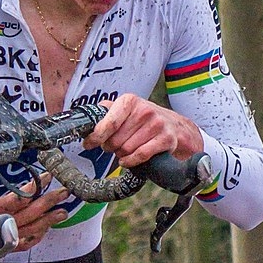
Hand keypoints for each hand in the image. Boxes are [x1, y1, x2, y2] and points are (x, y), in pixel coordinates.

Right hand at [0, 169, 69, 252]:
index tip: (46, 178)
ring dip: (47, 221)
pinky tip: (45, 230)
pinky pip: (21, 246)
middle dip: (48, 203)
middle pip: (28, 216)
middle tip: (64, 192)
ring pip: (28, 232)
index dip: (33, 189)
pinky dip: (35, 239)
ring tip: (63, 212)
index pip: (15, 200)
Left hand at [86, 94, 203, 168]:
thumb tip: (85, 121)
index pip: (108, 122)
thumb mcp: (126, 111)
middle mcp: (144, 110)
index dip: (96, 136)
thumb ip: (106, 112)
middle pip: (115, 140)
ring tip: (127, 149)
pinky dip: (130, 161)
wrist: (177, 127)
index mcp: (130, 101)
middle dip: (111, 147)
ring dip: (122, 154)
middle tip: (115, 145)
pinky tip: (127, 160)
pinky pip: (140, 155)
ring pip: (126, 149)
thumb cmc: (145, 121)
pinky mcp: (166, 139)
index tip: (89, 143)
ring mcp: (157, 125)